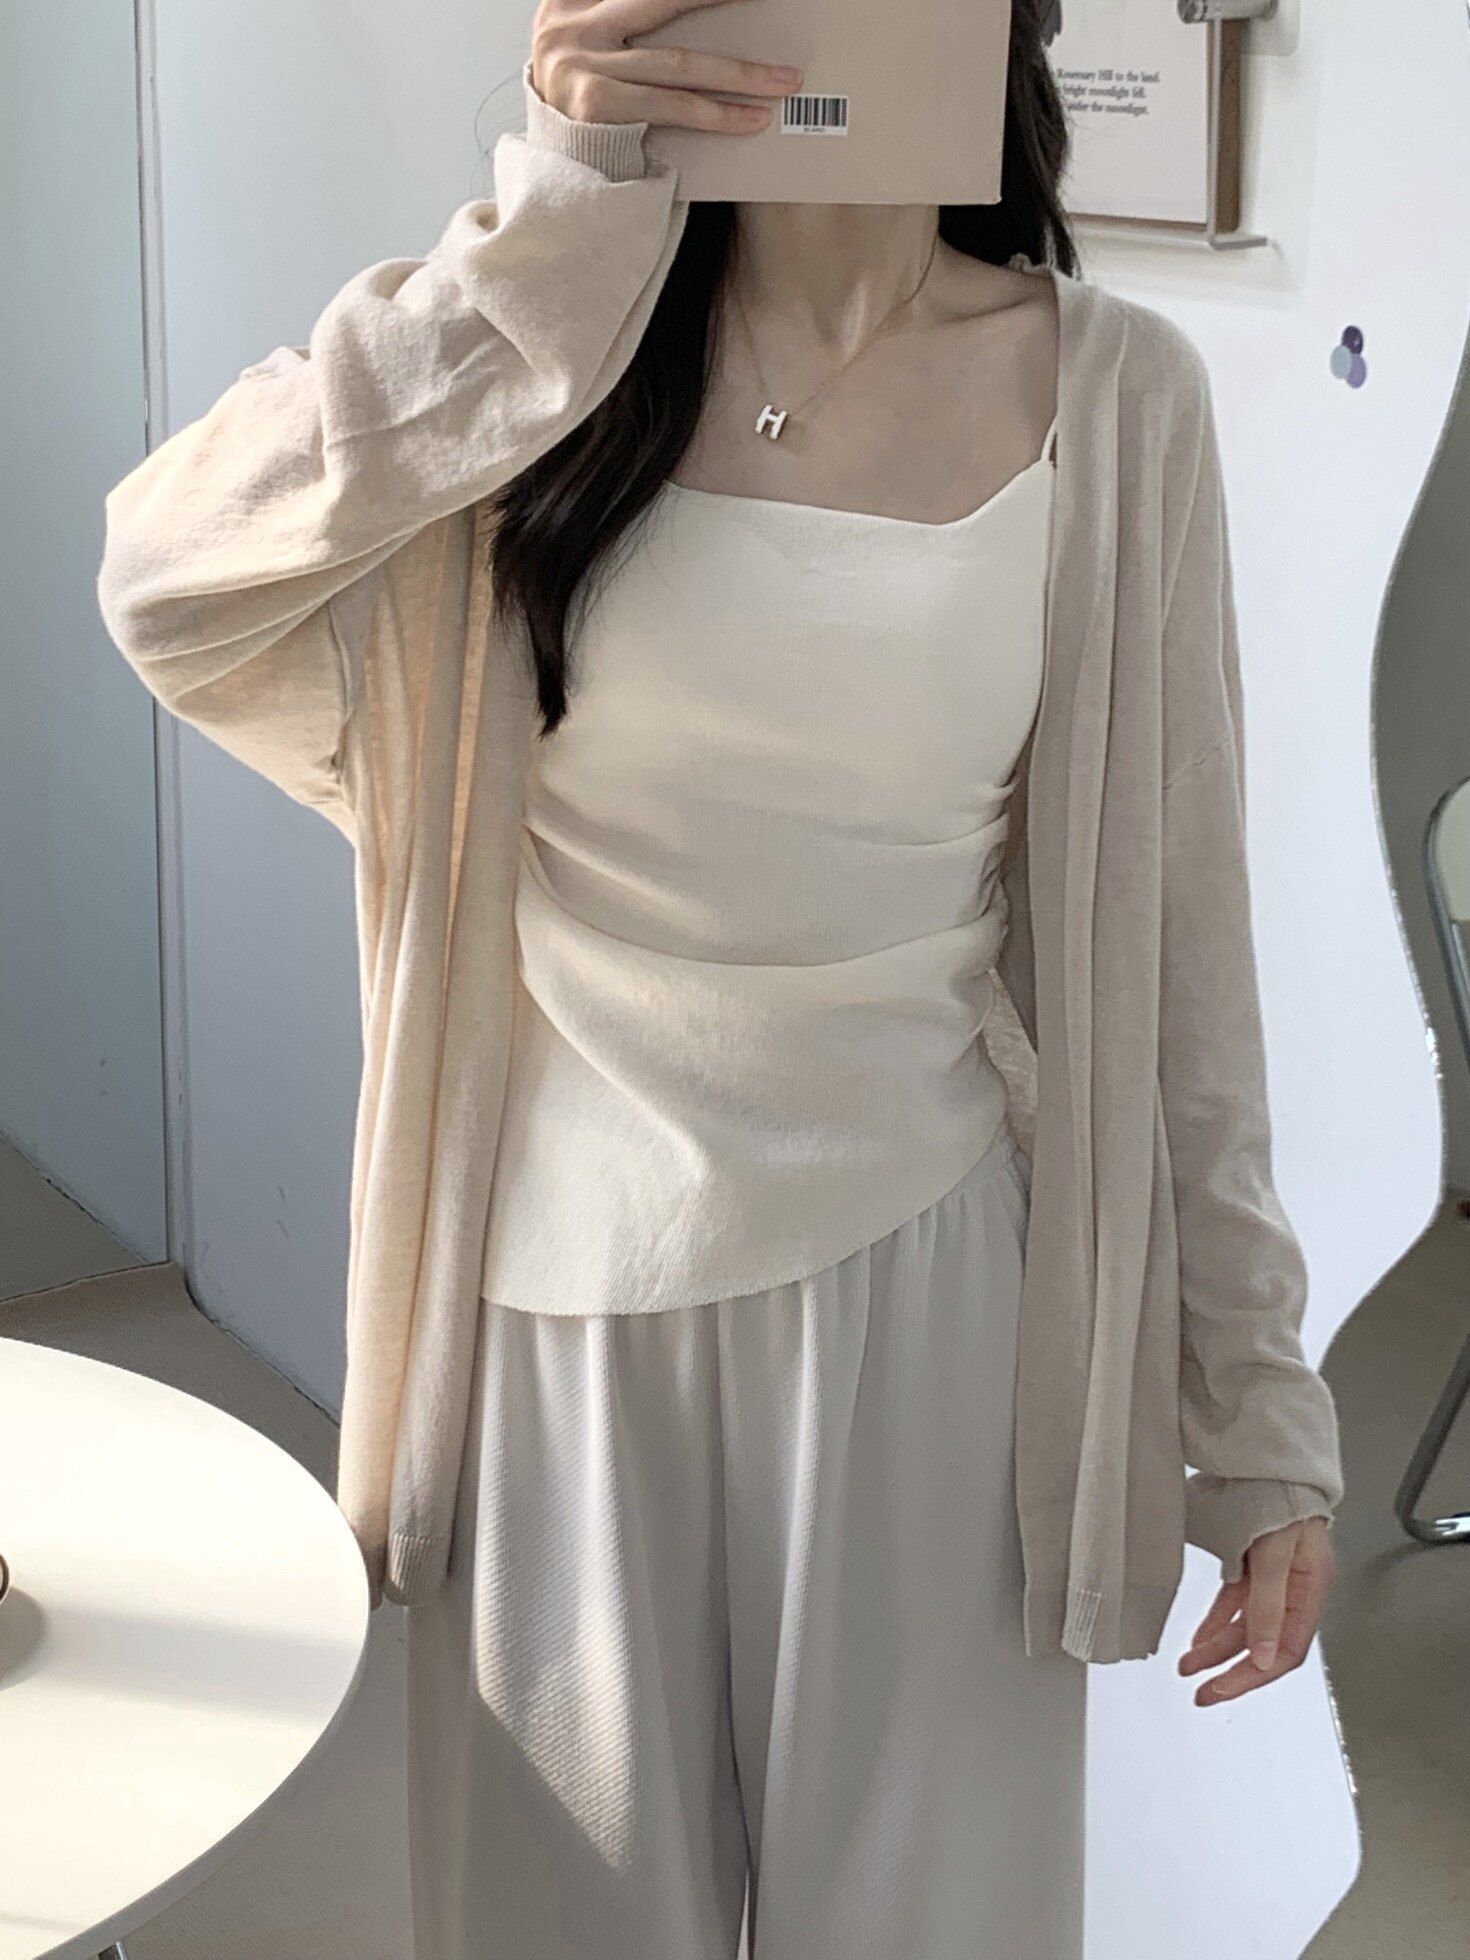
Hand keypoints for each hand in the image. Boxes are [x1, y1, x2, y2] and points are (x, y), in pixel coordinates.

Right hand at [531, 0, 802, 133]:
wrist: (550, 170)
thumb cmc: (581, 105)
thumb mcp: (592, 46)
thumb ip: (623, 20)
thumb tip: (686, 13)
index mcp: (570, 1)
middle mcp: (571, 25)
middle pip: (662, 3)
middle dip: (717, 2)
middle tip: (765, 0)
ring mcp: (581, 64)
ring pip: (677, 63)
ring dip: (739, 73)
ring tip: (783, 80)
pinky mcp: (595, 105)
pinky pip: (670, 106)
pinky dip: (716, 113)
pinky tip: (751, 117)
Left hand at [1177, 1515, 1334, 1706]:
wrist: (1269, 1458)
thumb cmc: (1282, 1498)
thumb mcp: (1275, 1555)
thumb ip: (1268, 1606)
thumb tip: (1264, 1657)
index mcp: (1310, 1592)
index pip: (1284, 1652)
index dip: (1252, 1676)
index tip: (1220, 1690)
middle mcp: (1293, 1590)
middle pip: (1263, 1645)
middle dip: (1230, 1670)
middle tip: (1201, 1691)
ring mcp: (1273, 1578)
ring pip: (1245, 1626)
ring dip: (1217, 1647)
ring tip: (1189, 1666)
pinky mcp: (1253, 1564)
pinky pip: (1235, 1603)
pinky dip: (1217, 1622)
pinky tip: (1200, 1637)